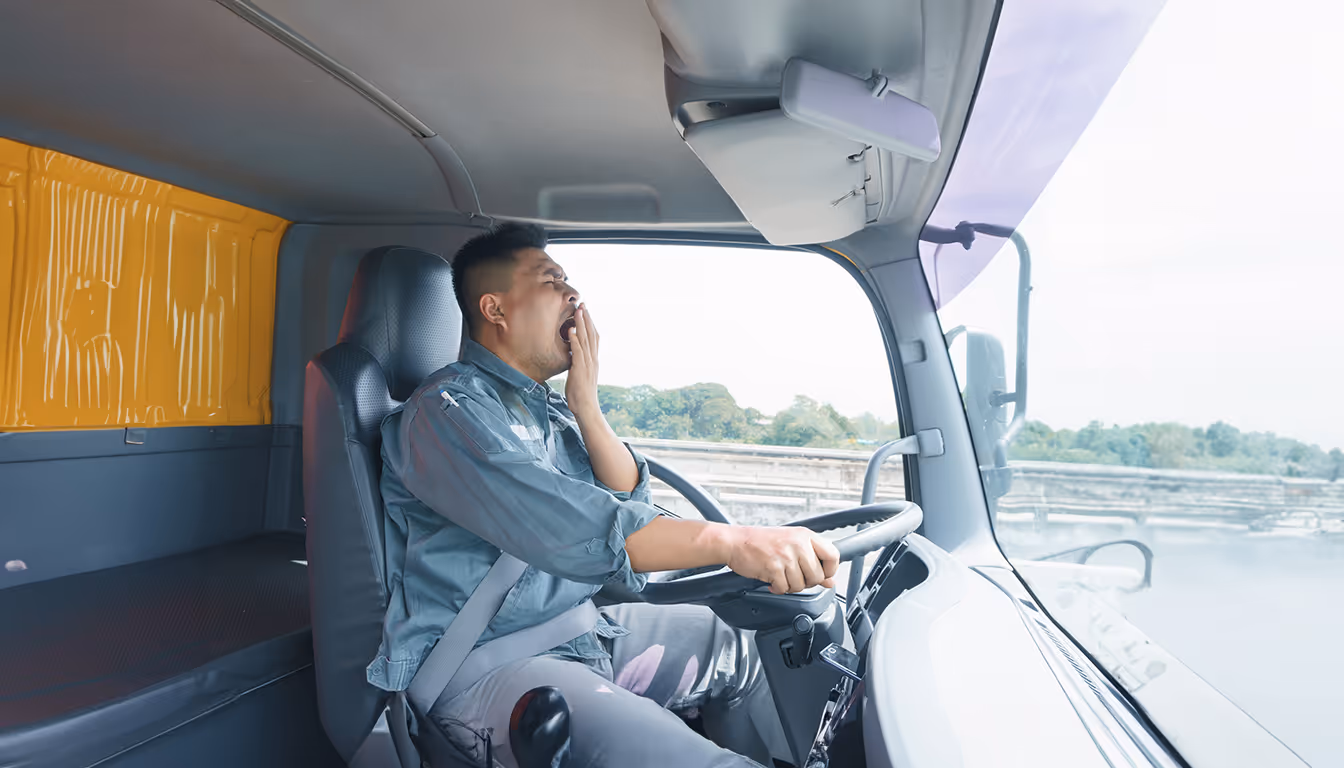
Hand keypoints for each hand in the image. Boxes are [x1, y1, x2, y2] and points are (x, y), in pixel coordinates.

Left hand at [564, 303, 599, 417]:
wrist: (586, 407)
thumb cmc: (581, 393)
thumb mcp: (582, 374)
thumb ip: (580, 363)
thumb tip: (575, 355)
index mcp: (594, 360)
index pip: (594, 337)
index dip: (590, 323)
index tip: (586, 311)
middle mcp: (593, 359)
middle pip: (591, 334)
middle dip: (587, 318)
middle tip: (583, 304)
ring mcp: (587, 364)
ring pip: (586, 340)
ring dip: (582, 325)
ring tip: (578, 311)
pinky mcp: (580, 369)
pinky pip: (578, 352)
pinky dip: (575, 340)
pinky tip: (571, 331)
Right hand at [723, 526, 840, 594]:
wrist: (735, 542)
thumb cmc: (760, 542)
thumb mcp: (791, 545)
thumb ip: (813, 561)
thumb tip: (829, 580)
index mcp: (805, 536)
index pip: (833, 555)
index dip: (829, 570)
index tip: (821, 575)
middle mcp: (798, 544)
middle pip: (817, 576)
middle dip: (806, 582)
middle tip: (794, 577)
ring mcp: (786, 556)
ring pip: (801, 585)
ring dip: (789, 586)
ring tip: (780, 576)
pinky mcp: (773, 567)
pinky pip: (784, 588)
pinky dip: (777, 588)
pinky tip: (772, 580)